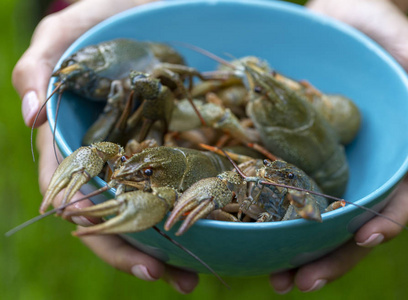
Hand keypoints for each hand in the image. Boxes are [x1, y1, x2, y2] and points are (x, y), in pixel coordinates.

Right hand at [12, 0, 197, 293]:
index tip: (128, 249)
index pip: (75, 195)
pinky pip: (181, 183)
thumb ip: (41, 65)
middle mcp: (110, 154)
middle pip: (115, 215)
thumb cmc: (109, 14)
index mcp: (78, 138)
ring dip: (165, 247)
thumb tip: (30, 116)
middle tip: (171, 277)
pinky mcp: (175, 144)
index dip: (96, 226)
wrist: (157, 5)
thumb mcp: (70, 28)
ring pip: (148, 209)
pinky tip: (215, 233)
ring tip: (192, 276)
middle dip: (136, 251)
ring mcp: (143, 152)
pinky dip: (192, 212)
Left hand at [269, 0, 407, 292]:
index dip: (382, 227)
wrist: (338, 13)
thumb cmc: (381, 30)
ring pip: (315, 218)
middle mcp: (359, 167)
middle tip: (299, 284)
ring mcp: (326, 162)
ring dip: (298, 251)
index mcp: (394, 155)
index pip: (395, 202)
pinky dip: (273, 214)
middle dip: (330, 259)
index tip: (360, 244)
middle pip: (350, 225)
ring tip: (274, 279)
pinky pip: (285, 186)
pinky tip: (253, 233)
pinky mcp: (296, 150)